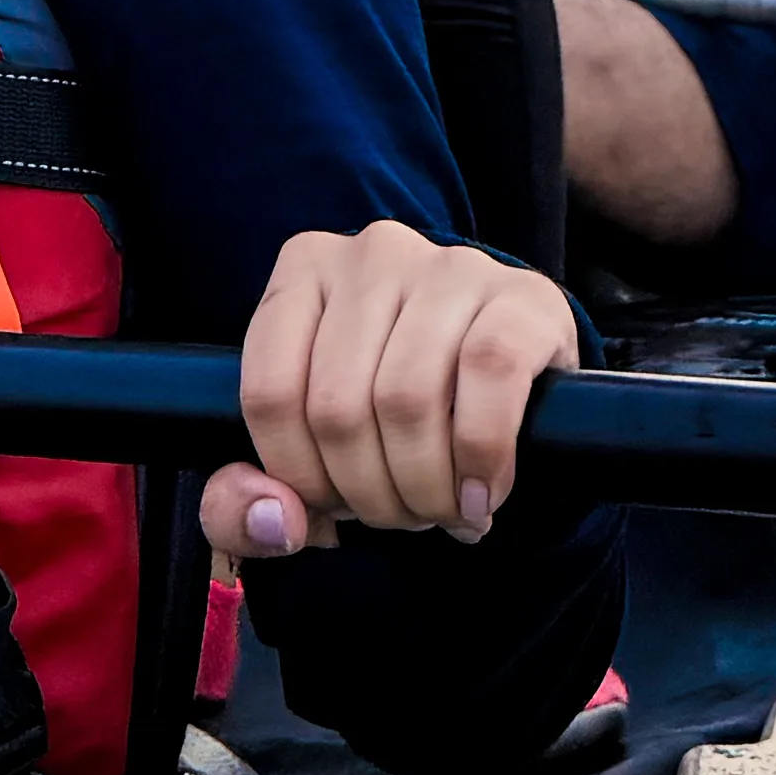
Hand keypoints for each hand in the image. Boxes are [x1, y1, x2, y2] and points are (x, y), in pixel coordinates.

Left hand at [201, 221, 577, 560]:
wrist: (519, 383)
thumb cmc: (399, 415)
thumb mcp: (317, 448)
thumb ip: (253, 500)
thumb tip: (276, 522)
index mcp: (304, 271)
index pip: (268, 395)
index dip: (300, 478)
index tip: (335, 511)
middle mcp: (371, 252)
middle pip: (337, 408)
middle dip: (368, 495)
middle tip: (401, 519)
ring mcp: (450, 265)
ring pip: (406, 400)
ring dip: (424, 489)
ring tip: (443, 512)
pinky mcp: (522, 294)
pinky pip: (488, 375)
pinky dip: (481, 457)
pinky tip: (483, 494)